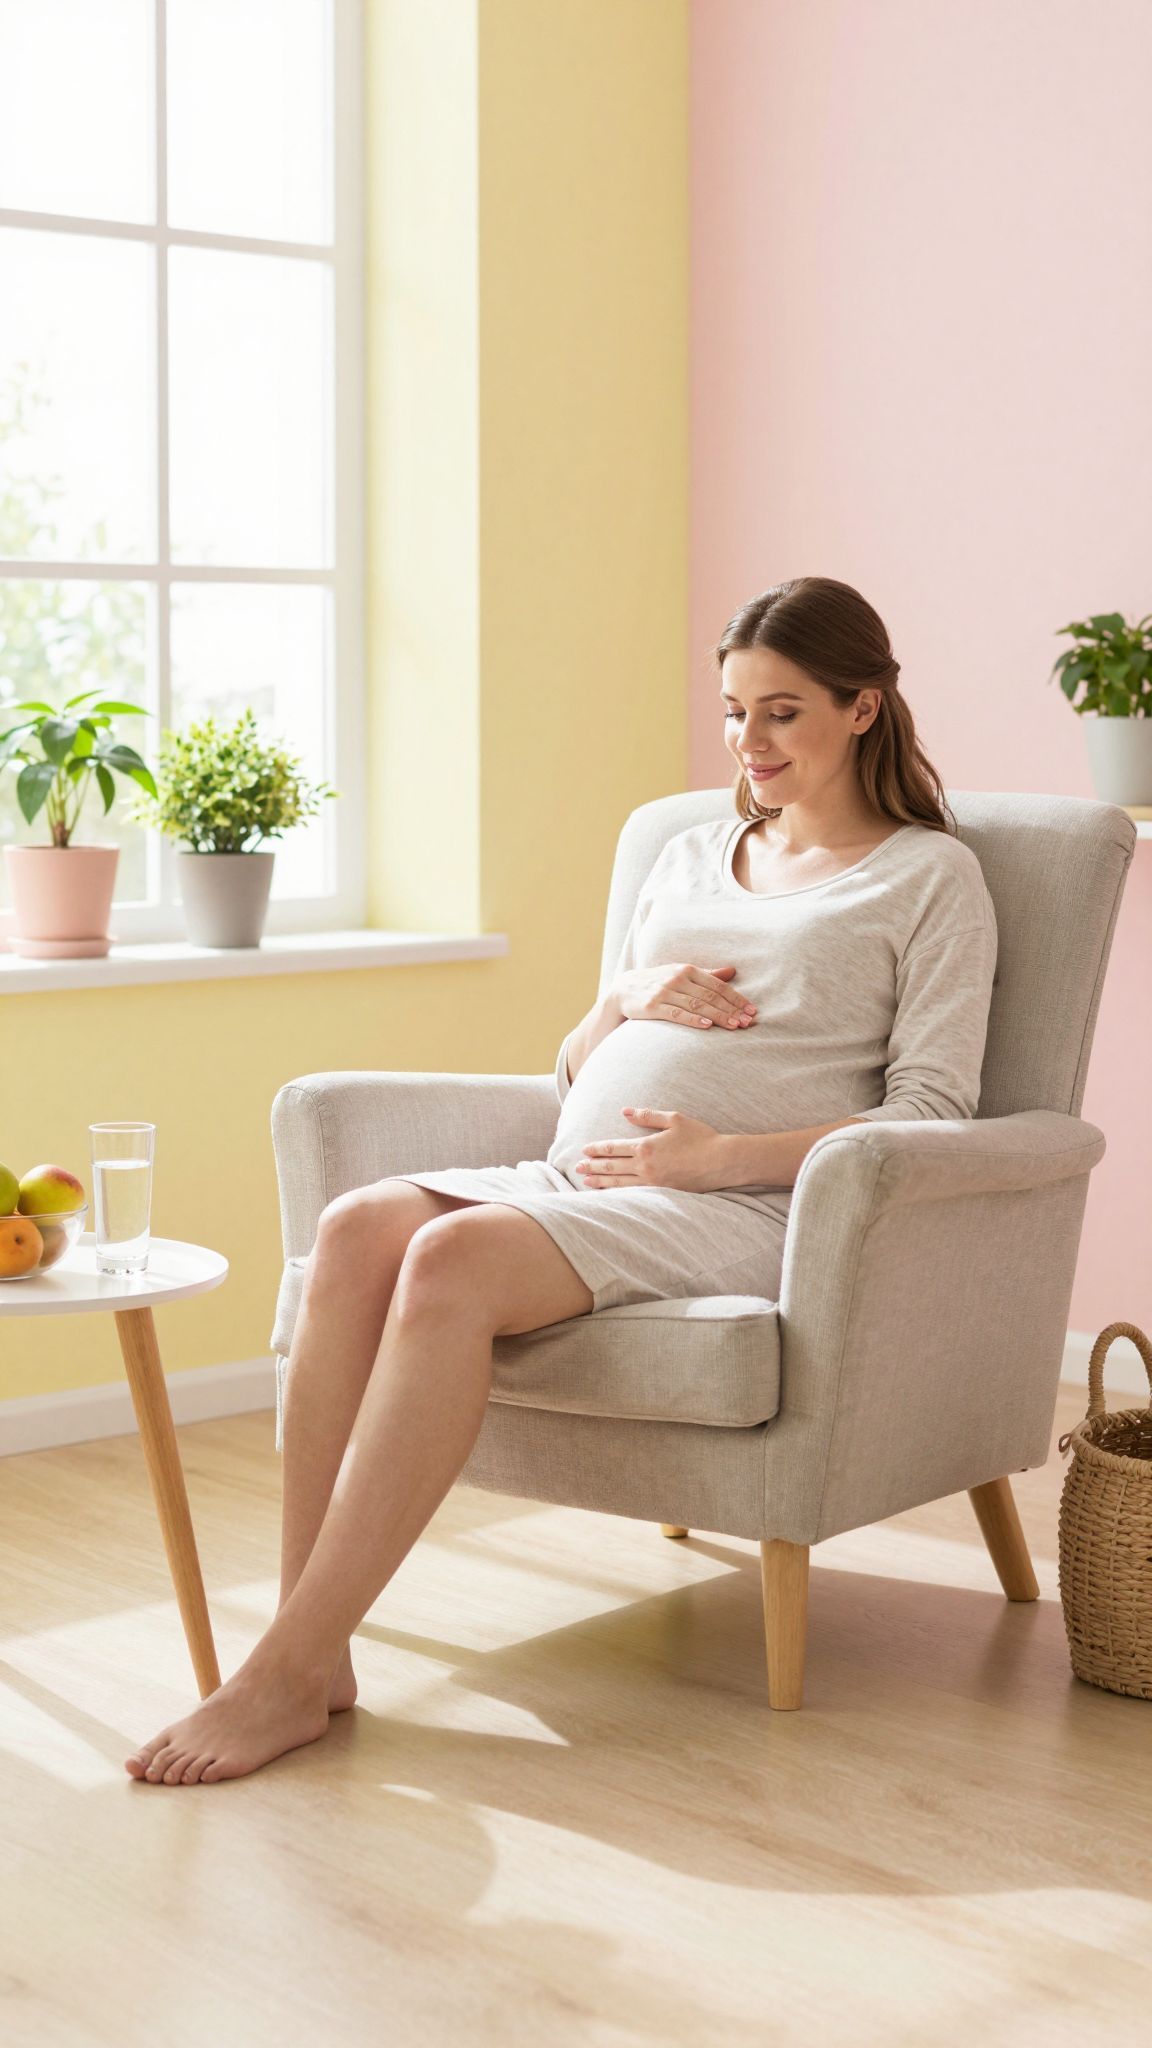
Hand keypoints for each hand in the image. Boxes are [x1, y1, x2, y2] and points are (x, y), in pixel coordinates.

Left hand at [575, 1107, 728, 1192]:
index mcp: (646, 1147)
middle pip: (612, 1166)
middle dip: (593, 1167)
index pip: (614, 1148)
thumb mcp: (674, 1119)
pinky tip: (611, 1193)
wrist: (721, 1162)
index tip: (584, 1151)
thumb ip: (647, 1116)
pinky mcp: (662, 1193)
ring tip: (586, 1182)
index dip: (597, 1149)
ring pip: (620, 1183)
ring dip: (601, 1182)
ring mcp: (653, 1182)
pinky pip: (634, 1194)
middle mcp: (646, 1166)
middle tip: (577, 1168)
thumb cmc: (700, 1138)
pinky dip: (619, 1193)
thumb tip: (625, 1111)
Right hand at [613, 962, 755, 1031]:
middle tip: (747, 1022)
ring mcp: (664, 992)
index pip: (718, 986)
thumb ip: (707, 974)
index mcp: (687, 970)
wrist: (623, 989)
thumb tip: (733, 970)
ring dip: (718, 1016)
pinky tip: (707, 1025)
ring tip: (734, 1026)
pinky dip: (693, 1019)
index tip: (752, 1011)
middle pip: (710, 996)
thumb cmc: (658, 983)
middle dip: (731, 1010)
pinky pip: (676, 1013)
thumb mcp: (682, 974)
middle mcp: (677, 978)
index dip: (736, 999)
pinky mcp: (652, 1006)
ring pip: (696, 1005)